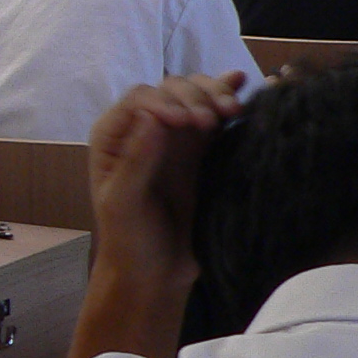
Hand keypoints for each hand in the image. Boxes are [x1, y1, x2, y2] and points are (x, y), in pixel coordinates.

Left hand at [84, 74, 247, 291]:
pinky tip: (243, 85)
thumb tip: (153, 115)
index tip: (187, 122)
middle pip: (171, 91)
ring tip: (233, 110)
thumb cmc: (129, 238)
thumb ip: (136, 160)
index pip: (141, 100)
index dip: (166, 101)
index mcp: (113, 137)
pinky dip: (227, 99)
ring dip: (215, 95)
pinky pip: (215, 117)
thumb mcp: (124, 202)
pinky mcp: (201, 150)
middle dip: (194, 96)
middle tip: (214, 119)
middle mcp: (143, 129)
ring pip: (195, 98)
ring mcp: (174, 138)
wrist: (156, 271)